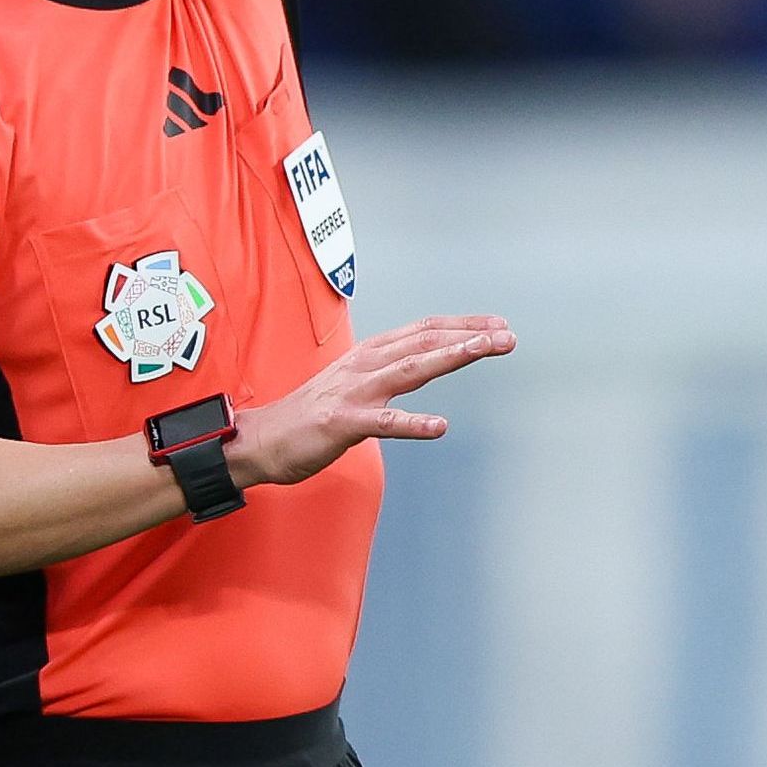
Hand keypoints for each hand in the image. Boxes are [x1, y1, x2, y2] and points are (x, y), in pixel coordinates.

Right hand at [238, 314, 509, 485]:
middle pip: (424, 342)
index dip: (461, 327)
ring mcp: (353, 393)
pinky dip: (413, 424)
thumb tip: (422, 362)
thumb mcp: (352, 381)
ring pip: (410, 370)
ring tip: (483, 352)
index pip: (423, 331)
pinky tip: (439, 426)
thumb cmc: (309, 415)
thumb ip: (386, 370)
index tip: (497, 327)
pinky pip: (383, 423)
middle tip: (507, 337)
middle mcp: (364, 365)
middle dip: (468, 337)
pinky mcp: (342, 424)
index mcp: (369, 354)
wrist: (260, 439)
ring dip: (450, 358)